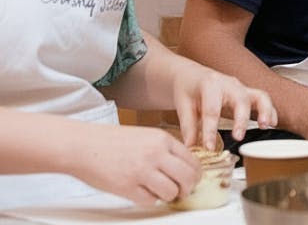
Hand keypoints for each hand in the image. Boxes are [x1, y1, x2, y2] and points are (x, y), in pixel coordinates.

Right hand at [70, 125, 200, 206]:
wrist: (82, 145)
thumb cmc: (110, 141)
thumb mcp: (145, 136)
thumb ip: (164, 149)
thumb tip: (183, 167)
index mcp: (162, 139)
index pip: (193, 160)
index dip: (195, 174)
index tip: (192, 180)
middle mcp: (155, 154)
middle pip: (188, 178)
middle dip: (188, 188)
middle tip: (182, 191)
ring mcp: (141, 171)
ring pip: (172, 192)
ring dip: (169, 196)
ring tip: (161, 193)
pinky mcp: (127, 187)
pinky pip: (150, 201)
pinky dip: (149, 200)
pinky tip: (142, 193)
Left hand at [170, 66, 276, 150]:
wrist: (191, 74)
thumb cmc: (187, 89)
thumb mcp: (182, 106)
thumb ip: (188, 127)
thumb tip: (191, 147)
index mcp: (209, 85)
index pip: (211, 110)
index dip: (210, 130)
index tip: (208, 147)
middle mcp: (229, 84)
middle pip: (240, 100)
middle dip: (241, 119)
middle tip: (238, 137)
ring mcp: (241, 87)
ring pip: (259, 95)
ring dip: (265, 111)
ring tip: (265, 126)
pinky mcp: (248, 93)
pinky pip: (263, 99)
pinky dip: (270, 111)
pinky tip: (273, 123)